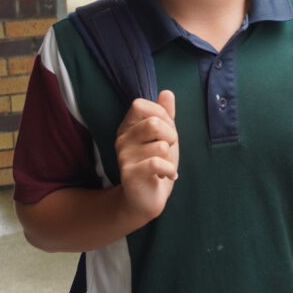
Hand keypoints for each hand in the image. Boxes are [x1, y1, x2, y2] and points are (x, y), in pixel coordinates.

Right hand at [114, 92, 178, 226]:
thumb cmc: (156, 164)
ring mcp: (123, 157)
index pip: (140, 104)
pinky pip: (157, 162)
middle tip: (167, 151)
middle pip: (153, 123)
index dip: (160, 115)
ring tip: (164, 166)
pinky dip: (169, 169)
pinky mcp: (129, 174)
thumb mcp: (164, 136)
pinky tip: (167, 175)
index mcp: (127, 126)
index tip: (164, 132)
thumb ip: (165, 115)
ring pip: (161, 145)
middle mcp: (121, 139)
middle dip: (171, 136)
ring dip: (171, 157)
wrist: (147, 199)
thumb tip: (167, 92)